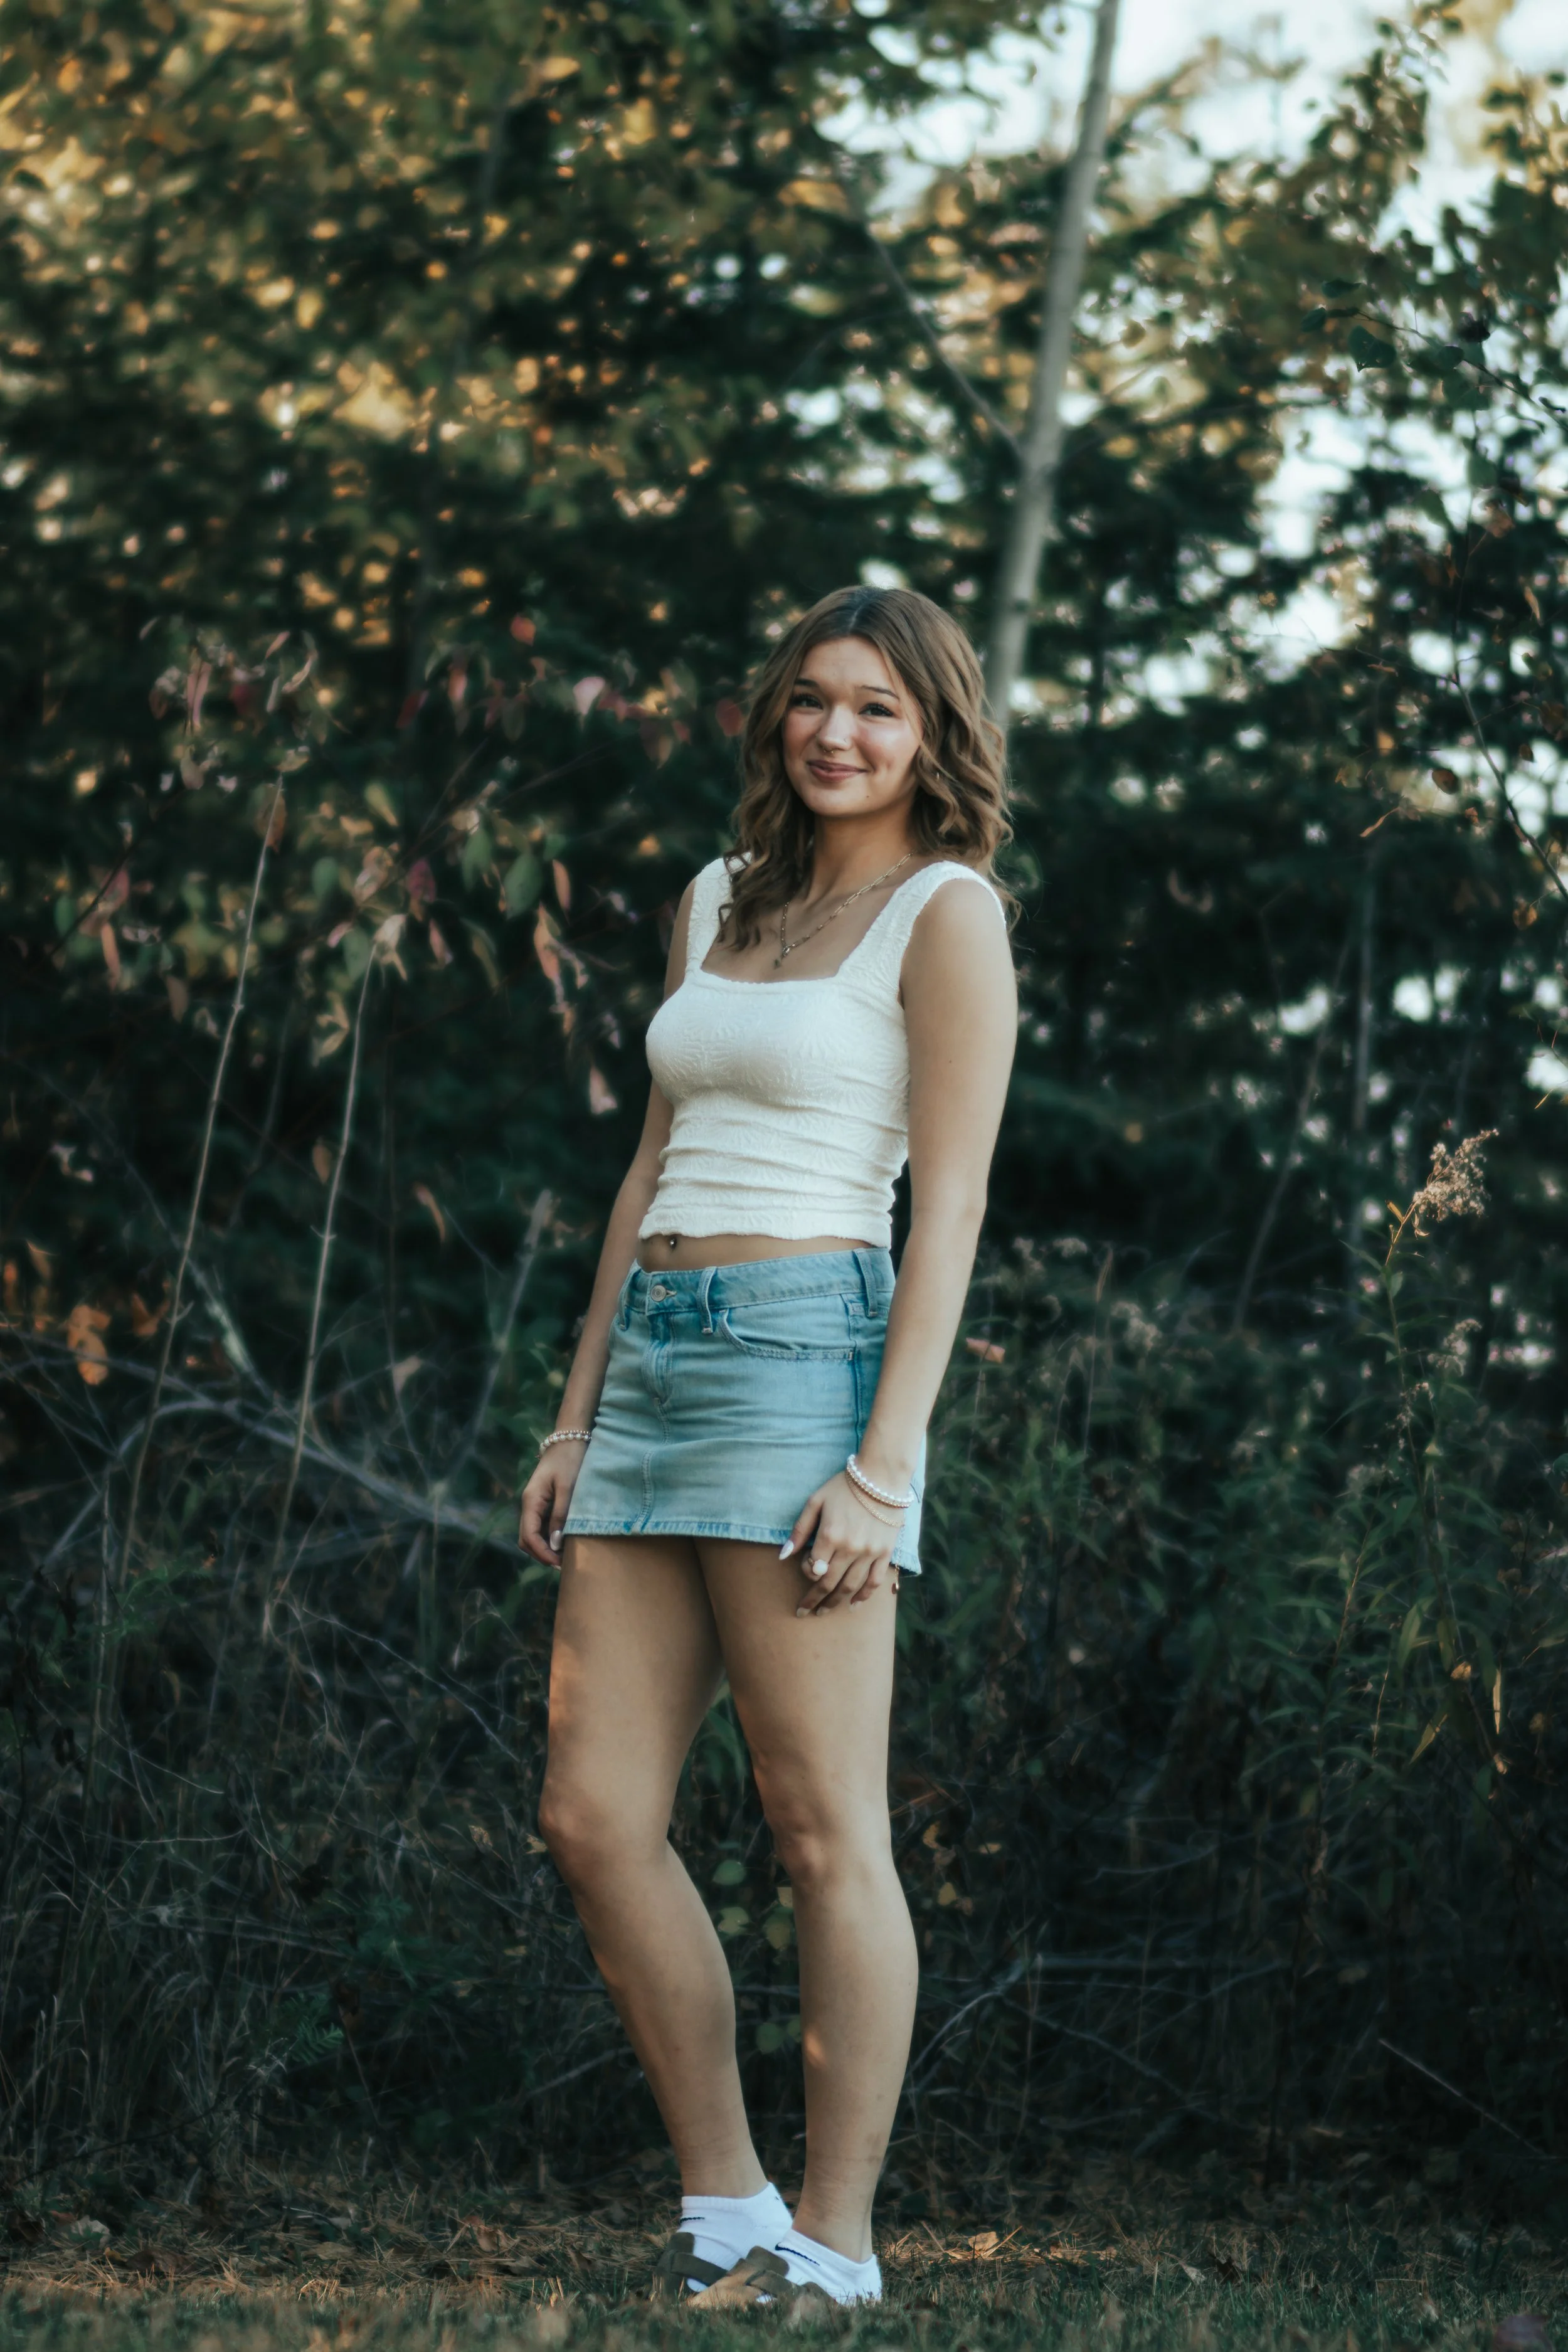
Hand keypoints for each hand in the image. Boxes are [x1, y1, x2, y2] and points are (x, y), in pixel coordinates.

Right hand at [518, 1439, 587, 1564]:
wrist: (569, 1439)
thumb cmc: (570, 1460)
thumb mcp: (568, 1488)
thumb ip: (561, 1515)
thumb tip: (555, 1543)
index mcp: (531, 1501)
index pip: (528, 1536)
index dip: (541, 1553)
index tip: (558, 1564)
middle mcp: (529, 1505)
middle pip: (526, 1539)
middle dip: (542, 1555)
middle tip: (564, 1565)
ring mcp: (534, 1504)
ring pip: (532, 1535)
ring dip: (545, 1548)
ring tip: (565, 1557)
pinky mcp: (543, 1503)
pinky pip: (540, 1526)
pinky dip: (548, 1538)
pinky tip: (563, 1542)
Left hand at [782, 1470, 902, 1614]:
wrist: (881, 1478)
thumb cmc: (844, 1487)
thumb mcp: (816, 1501)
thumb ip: (800, 1530)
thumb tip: (783, 1556)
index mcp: (830, 1535)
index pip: (812, 1567)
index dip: (805, 1570)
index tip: (805, 1566)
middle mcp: (850, 1548)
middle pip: (828, 1583)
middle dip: (814, 1600)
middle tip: (804, 1611)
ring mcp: (869, 1553)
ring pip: (850, 1587)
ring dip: (835, 1603)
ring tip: (824, 1612)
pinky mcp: (884, 1553)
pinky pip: (874, 1581)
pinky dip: (864, 1596)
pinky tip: (854, 1605)